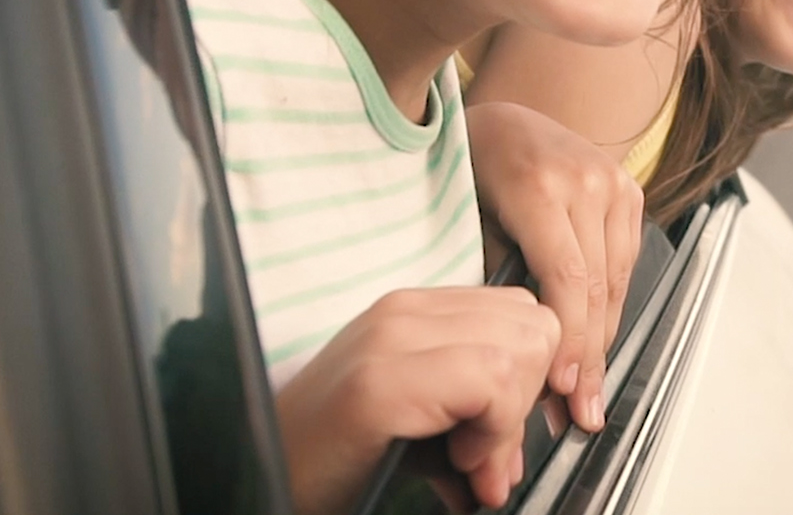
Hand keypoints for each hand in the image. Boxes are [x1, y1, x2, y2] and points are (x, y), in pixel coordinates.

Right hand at [272, 286, 559, 514]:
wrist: (257, 482)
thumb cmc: (334, 458)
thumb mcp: (421, 422)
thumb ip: (480, 412)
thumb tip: (524, 444)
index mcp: (415, 310)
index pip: (525, 312)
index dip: (530, 379)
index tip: (502, 436)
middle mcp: (403, 311)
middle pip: (535, 325)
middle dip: (528, 398)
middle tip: (488, 456)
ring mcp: (390, 338)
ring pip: (522, 347)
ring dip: (510, 421)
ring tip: (470, 462)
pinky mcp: (381, 381)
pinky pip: (490, 381)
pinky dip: (492, 432)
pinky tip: (457, 463)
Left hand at [466, 101, 645, 432]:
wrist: (503, 118)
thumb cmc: (474, 167)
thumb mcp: (470, 219)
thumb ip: (498, 276)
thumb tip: (515, 351)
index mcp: (540, 185)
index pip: (567, 277)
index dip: (568, 338)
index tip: (562, 387)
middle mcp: (586, 181)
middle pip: (598, 286)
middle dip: (589, 355)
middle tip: (581, 410)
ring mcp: (614, 182)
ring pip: (618, 279)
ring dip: (604, 339)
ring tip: (590, 389)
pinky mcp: (630, 190)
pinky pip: (624, 261)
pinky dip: (610, 305)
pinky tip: (594, 341)